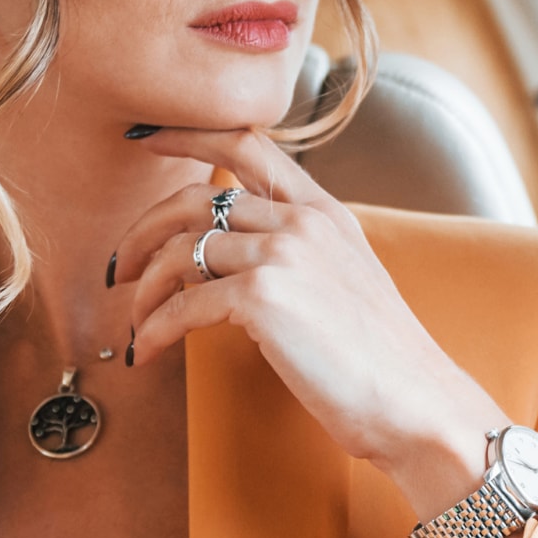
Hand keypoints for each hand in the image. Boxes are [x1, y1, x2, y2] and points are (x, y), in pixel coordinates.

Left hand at [112, 130, 509, 524]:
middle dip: (144, 229)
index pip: (248, 144)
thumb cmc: (382, 362)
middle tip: (121, 266)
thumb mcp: (347, 282)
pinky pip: (183, 304)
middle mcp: (303, 220)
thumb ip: (301, 253)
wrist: (416, 403)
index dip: (187, 133)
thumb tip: (237, 258)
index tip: (145, 136)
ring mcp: (284, 254)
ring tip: (136, 322)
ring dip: (144, 289)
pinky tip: (148, 352)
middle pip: (196, 197)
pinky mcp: (264, 297)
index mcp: (326, 211)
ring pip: (181, 250)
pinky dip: (156, 329)